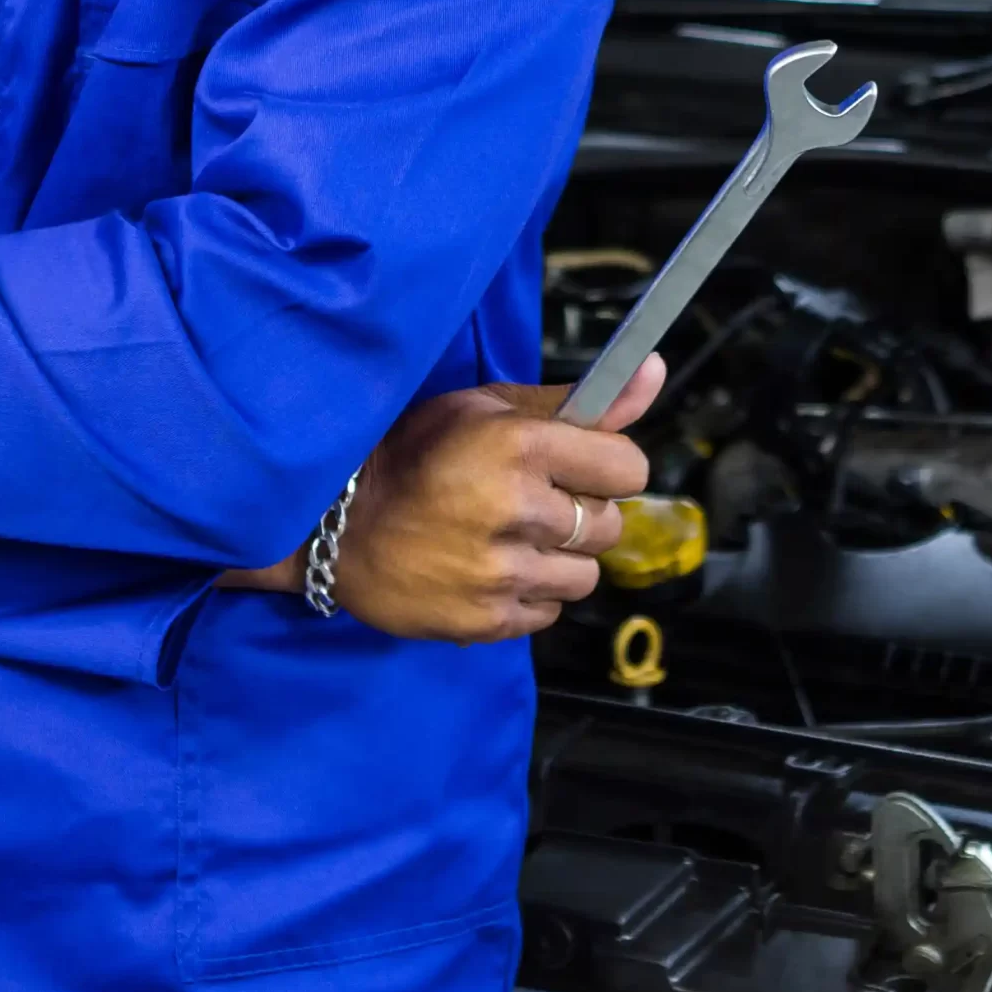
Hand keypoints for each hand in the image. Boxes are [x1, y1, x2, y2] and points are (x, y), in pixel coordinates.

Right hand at [225, 356, 665, 637]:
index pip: (628, 467)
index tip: (580, 465)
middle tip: (533, 502)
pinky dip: (529, 594)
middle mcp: (516, 509)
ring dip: (558, 559)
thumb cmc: (412, 452)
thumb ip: (574, 400)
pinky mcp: (487, 621)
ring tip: (509, 538)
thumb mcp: (483, 407)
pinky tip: (488, 568)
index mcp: (518, 444)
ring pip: (585, 576)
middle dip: (581, 513)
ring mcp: (502, 572)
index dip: (608, 465)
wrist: (336, 524)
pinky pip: (548, 613)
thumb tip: (654, 369)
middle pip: (610, 525)